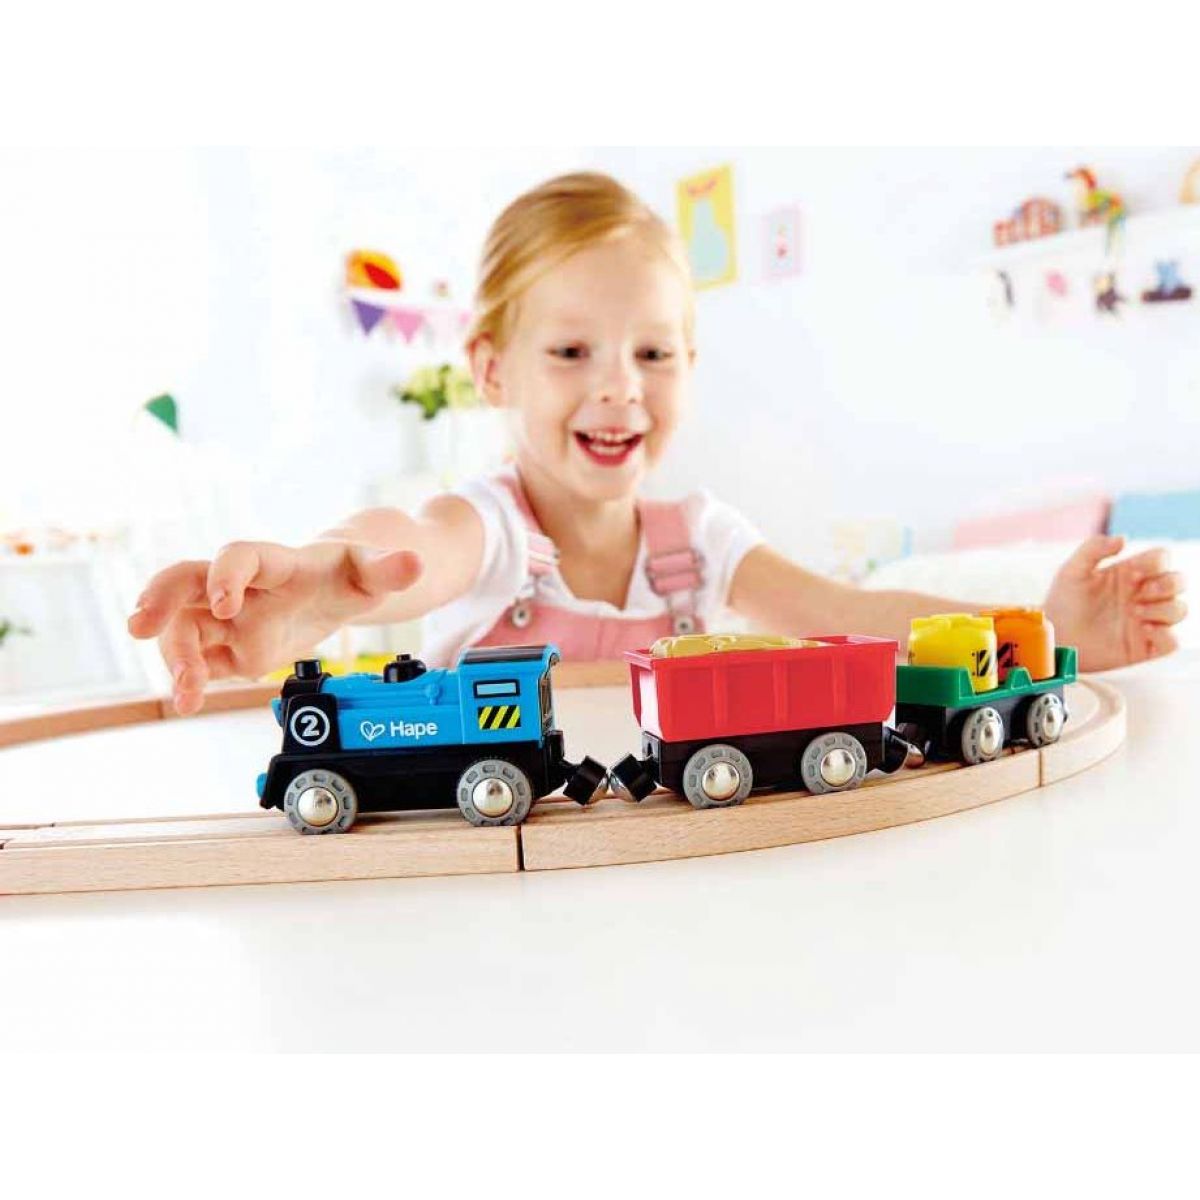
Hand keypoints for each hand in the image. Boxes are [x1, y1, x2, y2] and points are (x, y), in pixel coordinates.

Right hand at [127, 541, 422, 714]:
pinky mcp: (228, 647)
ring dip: (175, 657)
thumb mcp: (373, 571)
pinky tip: (185, 702)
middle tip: (140, 624)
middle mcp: (242, 587)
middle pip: (186, 580)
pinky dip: (187, 680)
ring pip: (185, 628)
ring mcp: (229, 617)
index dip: (226, 573)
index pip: (240, 555)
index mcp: (277, 562)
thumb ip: (389, 569)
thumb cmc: (350, 573)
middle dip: (161, 598)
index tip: (224, 603)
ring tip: (184, 694)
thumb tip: (415, 564)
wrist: (336, 588)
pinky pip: (199, 660)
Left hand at [1043, 534, 1186, 670]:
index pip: (1162, 559)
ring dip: (1164, 609)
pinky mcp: (1144, 646)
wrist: (1054, 637)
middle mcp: (1142, 596)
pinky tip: (1143, 630)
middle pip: (1179, 582)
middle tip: (1140, 592)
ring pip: (1179, 610)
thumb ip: (1093, 548)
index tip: (1131, 573)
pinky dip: (1165, 636)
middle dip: (1168, 584)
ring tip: (1135, 612)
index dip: (1155, 563)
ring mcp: (1146, 621)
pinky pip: (1172, 642)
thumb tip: (1123, 538)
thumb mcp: (1072, 570)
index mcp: (1130, 574)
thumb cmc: (1062, 602)